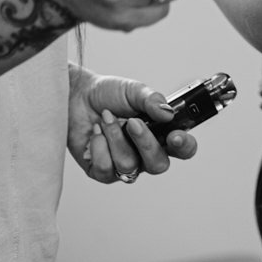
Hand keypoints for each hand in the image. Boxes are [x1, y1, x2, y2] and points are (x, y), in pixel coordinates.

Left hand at [67, 64, 199, 183]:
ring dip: (116, 138)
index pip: (182, 148)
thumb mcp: (133, 90)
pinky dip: (99, 146)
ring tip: (106, 118)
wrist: (76, 96)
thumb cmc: (108, 94)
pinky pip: (106, 170)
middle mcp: (144, 153)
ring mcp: (123, 164)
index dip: (184, 146)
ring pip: (129, 166)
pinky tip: (95, 131)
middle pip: (158, 165)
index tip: (175, 136)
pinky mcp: (101, 172)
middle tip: (133, 122)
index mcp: (160, 133)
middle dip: (145, 144)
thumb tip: (168, 113)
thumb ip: (152, 100)